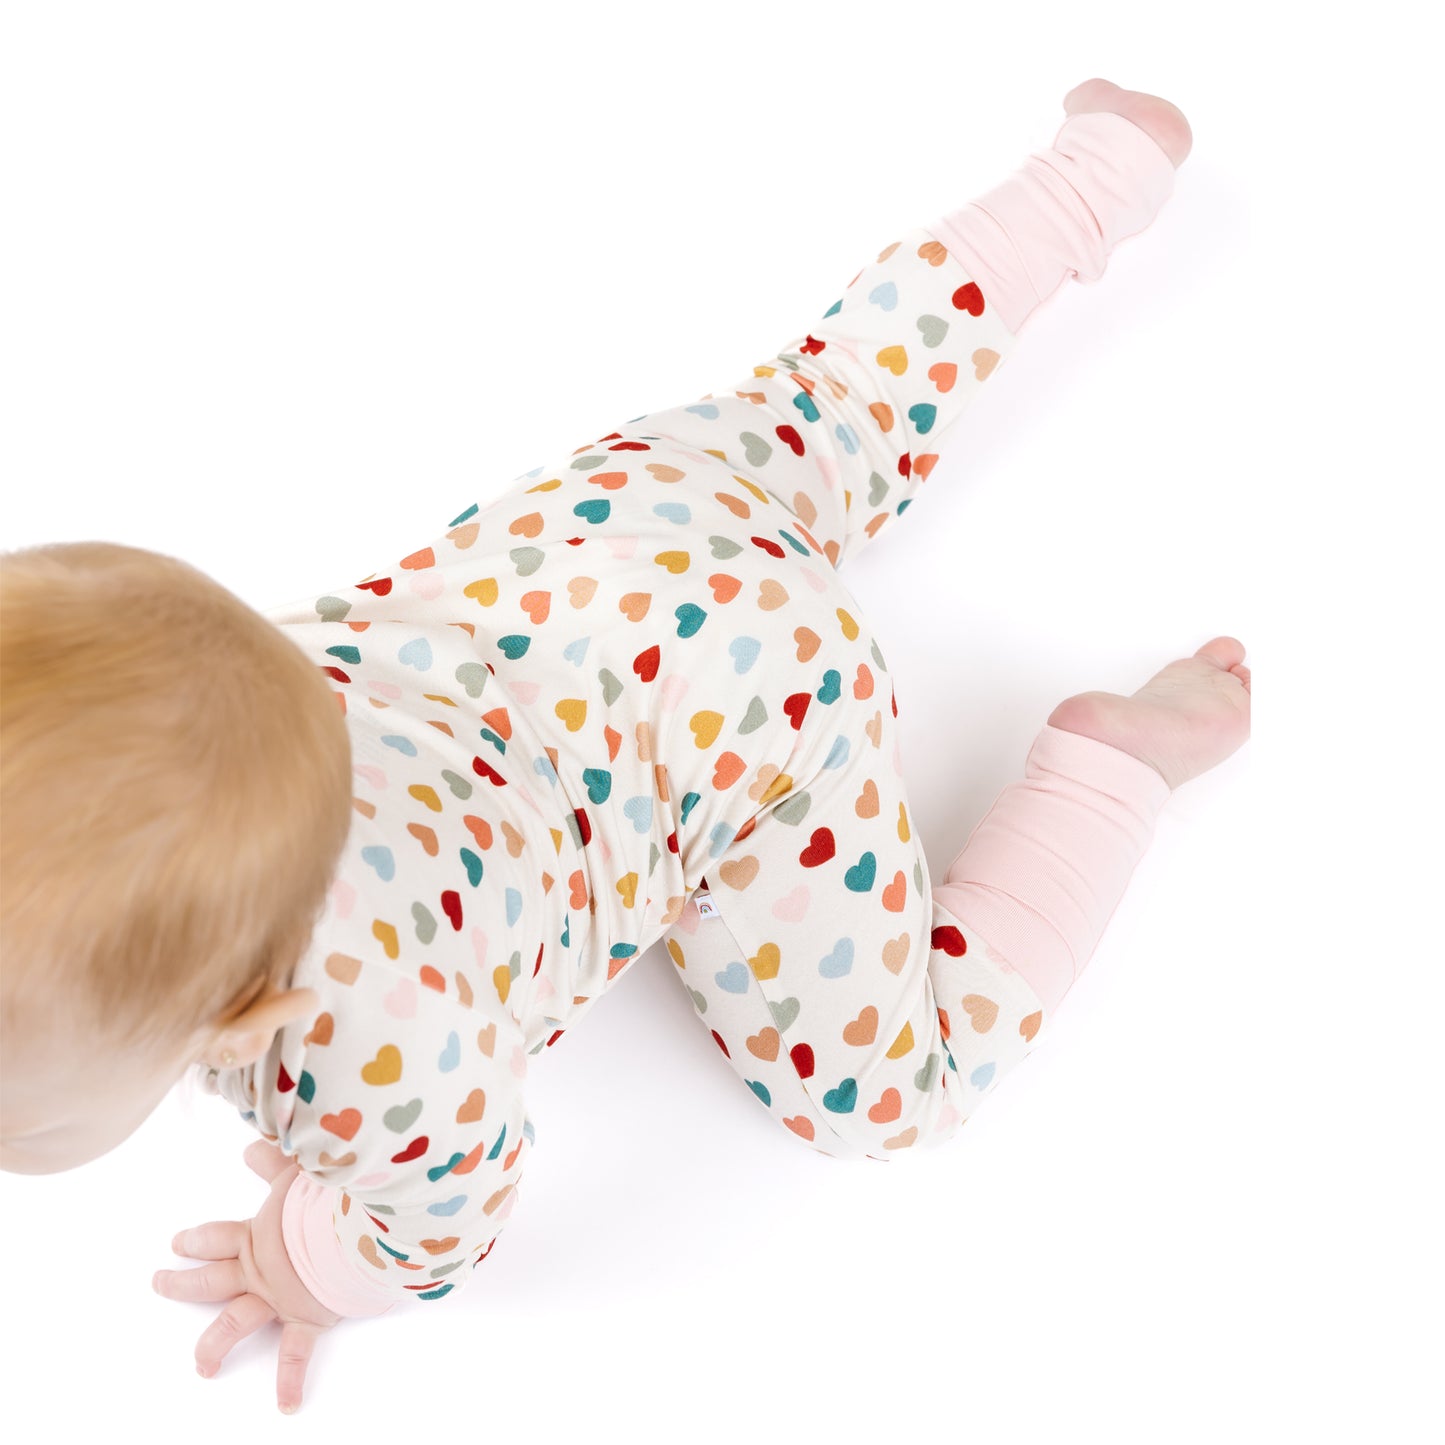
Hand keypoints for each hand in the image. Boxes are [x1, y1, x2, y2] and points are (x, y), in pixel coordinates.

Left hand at [153, 1138, 342, 1413]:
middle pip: (211, 1277)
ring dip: (214, 1346)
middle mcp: (261, 1268)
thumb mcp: (300, 1167)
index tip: (178, 1241)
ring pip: (235, 1323)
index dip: (197, 1238)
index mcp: (258, 1233)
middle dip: (183, 1280)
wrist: (352, 1224)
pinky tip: (287, 1404)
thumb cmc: (328, 1192)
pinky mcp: (306, 1317)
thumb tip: (251, 1144)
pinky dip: (291, 1381)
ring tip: (201, 1365)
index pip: (219, 1234)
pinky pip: (296, 1356)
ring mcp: (279, 1296)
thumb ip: (278, 1159)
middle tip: (160, 1281)